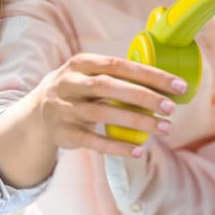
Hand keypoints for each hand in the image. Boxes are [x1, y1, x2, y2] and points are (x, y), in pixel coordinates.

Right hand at [34, 52, 187, 153]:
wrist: (36, 114)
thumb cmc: (78, 90)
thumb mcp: (89, 75)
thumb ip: (118, 76)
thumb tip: (165, 84)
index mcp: (81, 63)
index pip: (120, 65)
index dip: (150, 75)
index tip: (178, 85)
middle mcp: (70, 83)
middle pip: (109, 87)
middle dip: (144, 97)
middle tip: (171, 107)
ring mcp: (64, 109)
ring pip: (103, 114)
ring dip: (137, 122)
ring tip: (165, 128)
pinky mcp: (64, 133)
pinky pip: (93, 141)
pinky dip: (116, 146)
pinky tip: (137, 150)